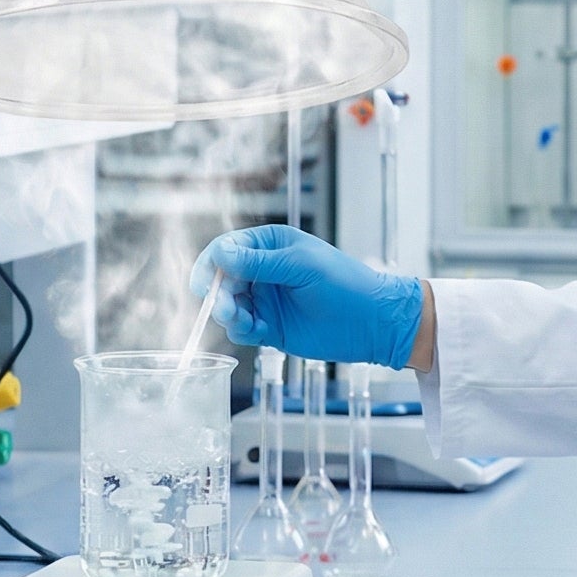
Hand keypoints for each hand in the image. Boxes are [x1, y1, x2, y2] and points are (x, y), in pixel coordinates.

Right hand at [191, 226, 423, 369]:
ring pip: (229, 306)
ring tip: (246, 321)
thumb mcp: (300, 266)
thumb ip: (259, 263)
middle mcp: (263, 271)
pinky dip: (244, 331)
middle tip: (227, 308)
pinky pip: (243, 328)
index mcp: (270, 245)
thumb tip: (220, 254)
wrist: (371, 322)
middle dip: (219, 294)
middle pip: (222, 280)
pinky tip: (262, 332)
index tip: (204, 282)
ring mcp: (266, 299)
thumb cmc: (344, 284)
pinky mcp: (270, 326)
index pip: (228, 249)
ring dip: (230, 314)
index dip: (212, 264)